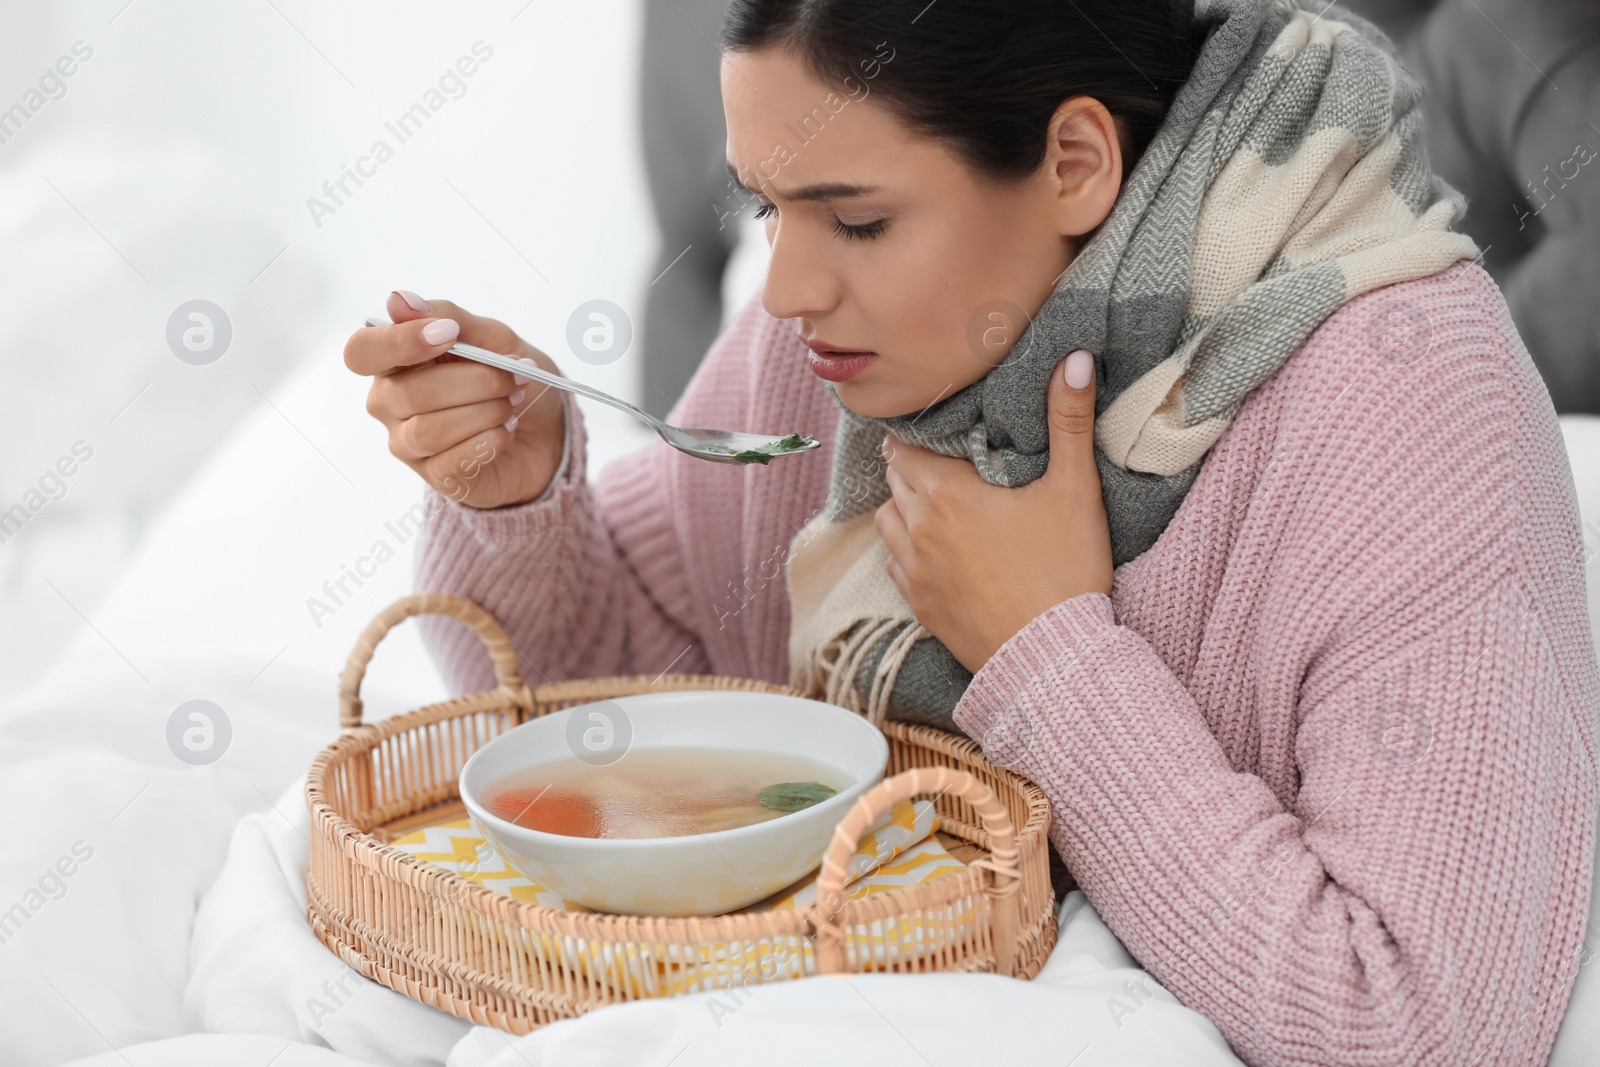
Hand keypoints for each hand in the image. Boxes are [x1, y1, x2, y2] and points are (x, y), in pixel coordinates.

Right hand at [345, 291, 566, 507]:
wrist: (547, 432)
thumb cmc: (510, 379)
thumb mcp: (491, 337)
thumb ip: (448, 317)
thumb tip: (399, 300)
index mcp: (395, 362)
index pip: (362, 351)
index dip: (399, 343)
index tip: (448, 336)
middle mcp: (390, 404)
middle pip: (409, 393)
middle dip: (475, 381)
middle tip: (516, 376)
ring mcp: (408, 444)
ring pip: (430, 430)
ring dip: (485, 412)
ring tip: (514, 402)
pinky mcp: (437, 478)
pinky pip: (452, 461)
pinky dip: (489, 441)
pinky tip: (508, 430)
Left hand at [875, 349, 1111, 672]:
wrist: (1053, 659)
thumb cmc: (1065, 571)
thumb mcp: (1075, 489)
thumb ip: (1069, 420)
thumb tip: (1074, 358)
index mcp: (946, 493)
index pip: (906, 445)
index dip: (922, 433)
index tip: (943, 430)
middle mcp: (917, 528)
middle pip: (895, 479)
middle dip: (914, 465)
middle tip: (946, 460)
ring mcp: (913, 571)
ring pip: (887, 521)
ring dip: (905, 507)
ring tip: (939, 503)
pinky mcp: (920, 607)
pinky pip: (895, 564)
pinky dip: (908, 550)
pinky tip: (938, 550)